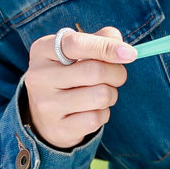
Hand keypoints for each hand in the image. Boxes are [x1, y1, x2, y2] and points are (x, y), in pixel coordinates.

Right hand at [23, 27, 135, 149]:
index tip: (130, 53)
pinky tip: (92, 110)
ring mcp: (46, 105)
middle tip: (117, 75)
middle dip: (117, 73)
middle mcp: (39, 77)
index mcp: (42, 50)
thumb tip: (123, 48)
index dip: (107, 47)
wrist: (45, 116)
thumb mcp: (76, 52)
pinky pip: (96, 119)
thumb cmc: (68, 74)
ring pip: (100, 96)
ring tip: (102, 93)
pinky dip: (103, 113)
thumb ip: (100, 40)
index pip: (76, 44)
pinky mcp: (57, 128)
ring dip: (111, 94)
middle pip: (95, 71)